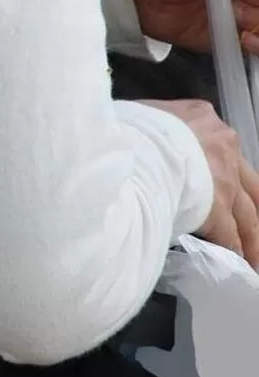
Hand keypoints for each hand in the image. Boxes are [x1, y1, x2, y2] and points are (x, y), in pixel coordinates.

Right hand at [139, 98, 258, 269]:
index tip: (221, 180)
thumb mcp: (144, 116)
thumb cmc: (130, 127)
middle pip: (247, 182)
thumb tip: (142, 146)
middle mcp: (223, 147)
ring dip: (250, 235)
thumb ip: (153, 131)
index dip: (222, 166)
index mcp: (202, 119)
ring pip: (246, 212)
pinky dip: (233, 248)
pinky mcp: (217, 210)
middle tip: (255, 224)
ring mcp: (224, 180)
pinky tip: (235, 260)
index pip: (220, 145)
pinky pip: (229, 234)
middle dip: (252, 205)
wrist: (137, 147)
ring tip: (253, 253)